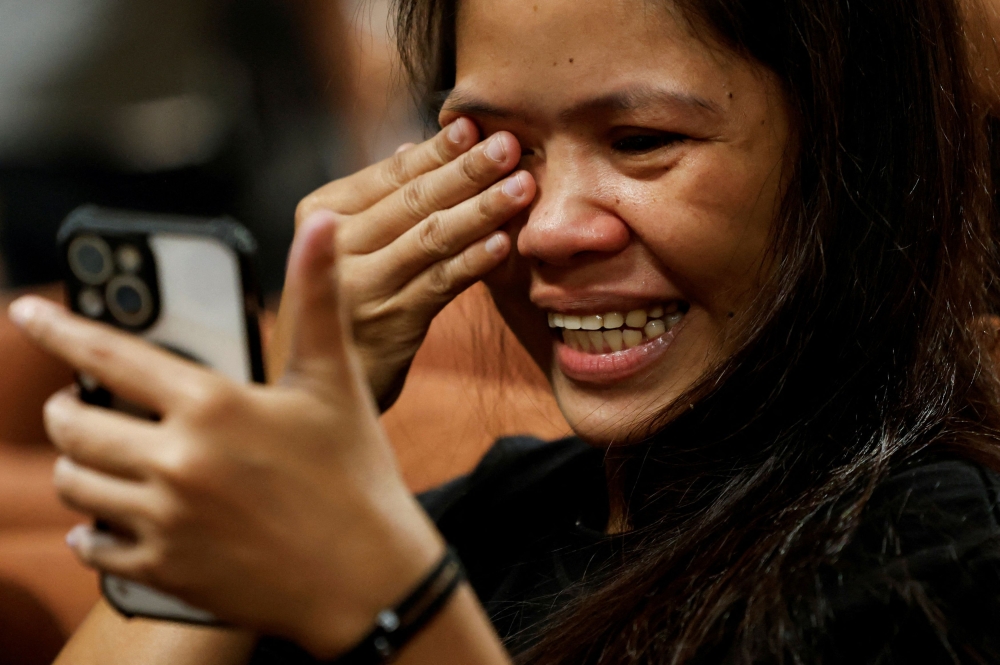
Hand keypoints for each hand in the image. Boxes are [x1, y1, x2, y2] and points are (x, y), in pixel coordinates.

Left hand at [9, 215, 443, 658]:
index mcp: (214, 404)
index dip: (59, 329)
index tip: (27, 315)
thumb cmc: (356, 473)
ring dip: (79, 467)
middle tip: (76, 407)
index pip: (110, 355)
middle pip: (73, 427)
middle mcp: (178, 461)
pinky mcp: (165, 571)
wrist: (370, 580)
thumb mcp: (335, 379)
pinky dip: (93, 533)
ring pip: (76, 486)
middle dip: (65, 411)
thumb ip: (315, 296)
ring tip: (102, 461)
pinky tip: (111, 526)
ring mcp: (166, 521)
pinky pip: (93, 549)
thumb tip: (322, 222)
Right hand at [276, 118, 535, 408]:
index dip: (436, 150)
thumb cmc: (344, 295)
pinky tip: (503, 242)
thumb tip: (413, 145)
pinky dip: (474, 261)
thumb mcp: (348, 241)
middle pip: (413, 200)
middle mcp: (336, 246)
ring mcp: (364, 287)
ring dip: (481, 210)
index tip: (474, 124)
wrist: (319, 377)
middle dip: (466, 171)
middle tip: (508, 146)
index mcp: (322, 212)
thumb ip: (379, 196)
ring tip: (522, 187)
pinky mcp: (393, 322)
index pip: (389, 173)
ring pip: (431, 238)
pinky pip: (442, 284)